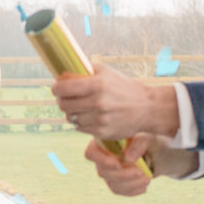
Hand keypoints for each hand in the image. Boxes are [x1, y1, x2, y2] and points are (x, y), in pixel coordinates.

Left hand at [51, 63, 178, 141]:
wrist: (147, 108)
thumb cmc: (125, 87)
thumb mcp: (107, 72)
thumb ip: (86, 70)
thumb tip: (64, 72)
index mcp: (97, 85)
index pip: (63, 88)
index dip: (56, 88)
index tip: (56, 88)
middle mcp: (97, 103)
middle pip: (64, 105)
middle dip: (61, 100)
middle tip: (65, 98)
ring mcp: (99, 120)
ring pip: (70, 118)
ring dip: (71, 113)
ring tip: (78, 108)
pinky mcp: (102, 132)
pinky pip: (80, 128)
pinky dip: (80, 123)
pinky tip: (88, 116)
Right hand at [84, 135, 196, 195]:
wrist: (158, 155)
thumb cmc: (149, 142)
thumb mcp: (147, 138)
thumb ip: (138, 144)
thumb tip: (128, 158)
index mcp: (105, 142)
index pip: (91, 152)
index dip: (100, 160)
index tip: (117, 163)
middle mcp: (103, 158)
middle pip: (102, 172)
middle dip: (122, 174)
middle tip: (139, 171)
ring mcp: (109, 173)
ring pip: (112, 184)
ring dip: (130, 183)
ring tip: (147, 178)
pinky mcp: (116, 184)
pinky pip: (120, 191)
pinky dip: (134, 190)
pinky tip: (145, 184)